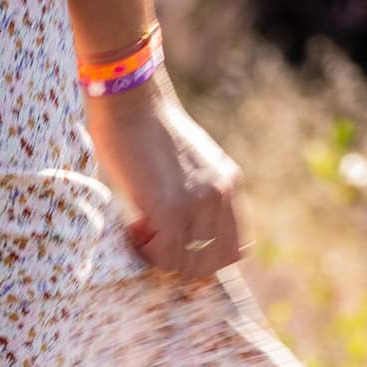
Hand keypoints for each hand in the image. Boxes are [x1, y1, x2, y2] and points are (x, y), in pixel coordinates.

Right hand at [85, 79, 247, 283]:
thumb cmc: (146, 127)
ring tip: (142, 229)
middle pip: (215, 262)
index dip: (204, 254)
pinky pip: (166, 256)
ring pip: (190, 265)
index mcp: (230, 182)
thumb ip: (196, 191)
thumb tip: (180, 227)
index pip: (235, 246)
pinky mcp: (171, 209)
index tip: (177, 238)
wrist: (131, 101)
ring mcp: (199, 203)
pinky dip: (148, 252)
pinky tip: (133, 228)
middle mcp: (221, 194)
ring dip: (164, 257)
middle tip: (156, 235)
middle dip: (184, 261)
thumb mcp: (187, 162)